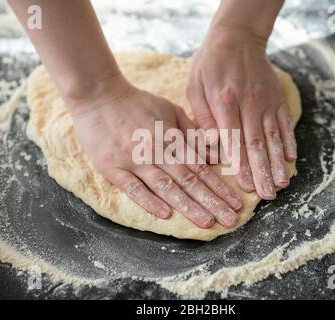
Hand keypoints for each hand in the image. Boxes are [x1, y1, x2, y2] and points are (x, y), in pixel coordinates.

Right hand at [67, 74, 242, 228]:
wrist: (98, 95)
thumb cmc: (137, 103)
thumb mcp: (169, 109)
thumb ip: (190, 133)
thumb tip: (212, 157)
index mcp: (171, 138)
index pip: (200, 167)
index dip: (219, 186)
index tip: (236, 203)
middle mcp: (156, 151)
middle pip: (188, 180)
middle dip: (212, 202)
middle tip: (230, 221)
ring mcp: (133, 160)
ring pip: (165, 186)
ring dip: (188, 206)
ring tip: (206, 222)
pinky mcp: (112, 167)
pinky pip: (132, 187)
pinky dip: (148, 200)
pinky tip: (165, 214)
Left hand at [187, 26, 296, 199]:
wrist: (237, 37)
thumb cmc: (210, 64)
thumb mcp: (195, 86)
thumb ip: (202, 116)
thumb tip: (210, 145)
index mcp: (225, 101)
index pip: (234, 139)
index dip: (241, 164)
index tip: (246, 185)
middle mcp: (249, 103)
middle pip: (257, 143)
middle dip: (263, 172)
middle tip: (267, 195)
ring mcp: (266, 101)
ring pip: (274, 137)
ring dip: (278, 162)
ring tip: (282, 184)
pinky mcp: (278, 98)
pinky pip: (285, 123)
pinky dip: (289, 141)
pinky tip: (292, 159)